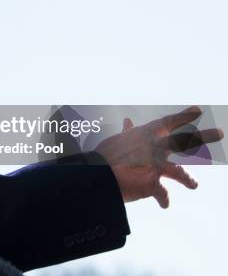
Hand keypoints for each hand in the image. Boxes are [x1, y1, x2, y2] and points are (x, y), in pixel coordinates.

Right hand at [95, 106, 223, 207]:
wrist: (98, 173)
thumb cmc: (105, 154)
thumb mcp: (118, 139)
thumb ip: (128, 133)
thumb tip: (129, 122)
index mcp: (146, 134)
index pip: (169, 122)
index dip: (184, 116)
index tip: (198, 110)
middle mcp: (156, 147)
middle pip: (184, 140)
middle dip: (204, 136)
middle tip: (220, 133)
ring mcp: (156, 165)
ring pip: (180, 172)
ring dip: (189, 179)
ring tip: (194, 185)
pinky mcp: (153, 183)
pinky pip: (162, 194)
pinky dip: (163, 199)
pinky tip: (164, 204)